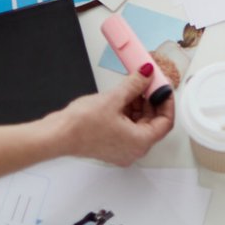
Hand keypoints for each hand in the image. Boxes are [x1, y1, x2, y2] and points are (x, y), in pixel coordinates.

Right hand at [53, 67, 174, 166]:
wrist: (57, 135)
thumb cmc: (81, 125)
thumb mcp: (114, 98)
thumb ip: (135, 85)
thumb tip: (146, 74)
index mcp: (139, 142)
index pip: (165, 122)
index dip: (166, 102)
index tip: (164, 87)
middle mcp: (133, 150)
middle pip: (152, 123)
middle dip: (151, 100)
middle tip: (149, 81)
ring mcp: (122, 149)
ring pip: (139, 124)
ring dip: (139, 105)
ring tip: (134, 85)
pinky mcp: (111, 145)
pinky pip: (128, 127)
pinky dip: (128, 112)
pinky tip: (124, 96)